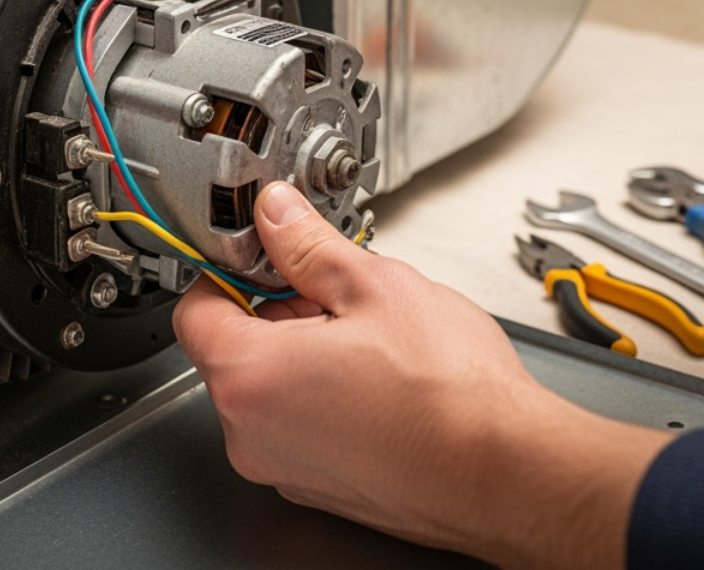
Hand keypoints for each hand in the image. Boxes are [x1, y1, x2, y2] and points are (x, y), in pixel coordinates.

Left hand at [174, 182, 671, 568]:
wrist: (508, 472)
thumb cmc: (450, 393)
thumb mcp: (374, 286)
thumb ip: (308, 246)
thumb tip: (276, 215)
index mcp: (249, 377)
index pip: (195, 309)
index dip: (229, 271)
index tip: (263, 255)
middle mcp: (251, 435)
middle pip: (234, 351)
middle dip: (279, 312)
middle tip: (338, 293)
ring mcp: (285, 469)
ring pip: (271, 391)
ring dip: (306, 355)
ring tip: (373, 340)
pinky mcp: (321, 488)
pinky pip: (301, 427)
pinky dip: (326, 397)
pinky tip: (382, 381)